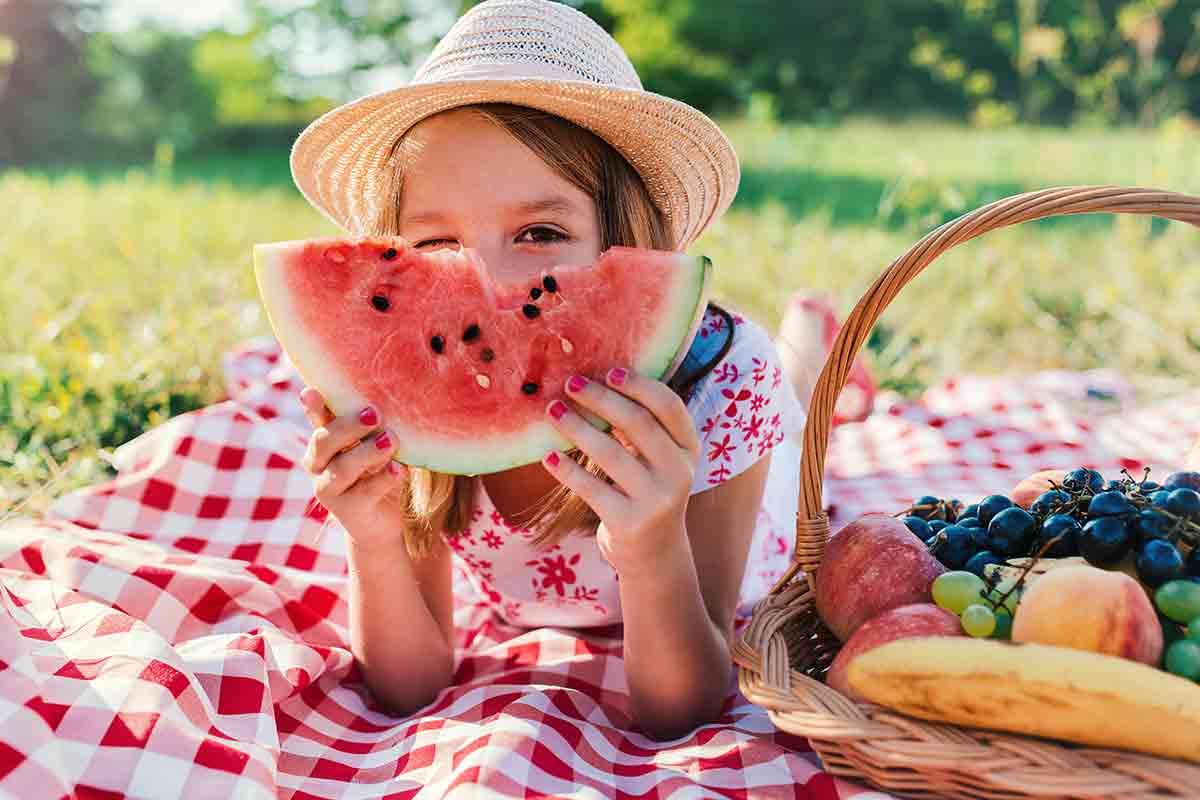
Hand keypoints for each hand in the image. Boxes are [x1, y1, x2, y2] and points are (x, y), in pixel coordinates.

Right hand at [299, 387, 408, 544]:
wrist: (382, 523)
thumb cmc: (377, 472)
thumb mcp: (374, 446)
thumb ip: (372, 426)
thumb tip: (387, 397)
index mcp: (324, 444)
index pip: (318, 420)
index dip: (313, 407)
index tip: (311, 392)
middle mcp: (319, 466)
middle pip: (325, 442)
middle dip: (348, 426)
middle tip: (375, 414)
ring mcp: (330, 491)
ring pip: (343, 468)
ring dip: (367, 452)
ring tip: (391, 440)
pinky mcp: (349, 512)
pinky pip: (365, 492)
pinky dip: (383, 479)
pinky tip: (399, 469)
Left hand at [541, 368, 700, 576]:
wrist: (655, 554)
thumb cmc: (647, 492)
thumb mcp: (658, 460)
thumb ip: (641, 428)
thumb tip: (596, 382)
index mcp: (688, 449)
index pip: (669, 406)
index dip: (639, 385)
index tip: (608, 372)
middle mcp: (679, 473)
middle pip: (637, 423)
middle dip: (601, 399)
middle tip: (571, 383)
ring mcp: (656, 500)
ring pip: (610, 453)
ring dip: (577, 427)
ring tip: (553, 410)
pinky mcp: (629, 522)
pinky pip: (591, 488)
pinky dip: (567, 470)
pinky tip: (549, 456)